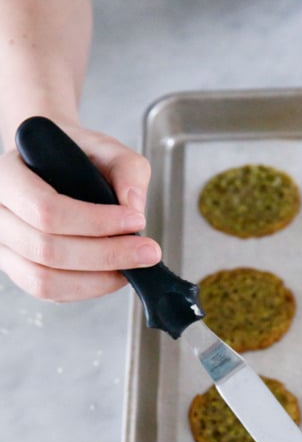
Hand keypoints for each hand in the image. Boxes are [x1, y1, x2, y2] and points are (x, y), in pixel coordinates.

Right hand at [0, 122, 160, 300]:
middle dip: (106, 255)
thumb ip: (127, 169)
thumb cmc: (76, 157)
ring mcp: (4, 247)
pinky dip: (87, 289)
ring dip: (98, 279)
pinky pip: (50, 292)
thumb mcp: (106, 148)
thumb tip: (133, 207)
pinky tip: (114, 276)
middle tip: (146, 251)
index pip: (45, 209)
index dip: (95, 222)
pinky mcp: (20, 270)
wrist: (55, 167)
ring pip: (45, 280)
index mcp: (9, 176)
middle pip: (47, 250)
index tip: (135, 221)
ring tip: (133, 267)